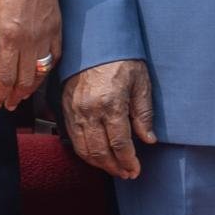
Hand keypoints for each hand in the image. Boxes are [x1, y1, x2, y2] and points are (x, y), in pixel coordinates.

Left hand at [0, 0, 61, 110]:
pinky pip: (54, 58)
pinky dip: (45, 71)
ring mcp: (47, 36)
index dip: (0, 94)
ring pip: (41, 73)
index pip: (6, 77)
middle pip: (25, 80)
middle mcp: (30, 41)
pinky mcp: (58, 29)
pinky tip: (38, 75)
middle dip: (15, 96)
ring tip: (21, 96)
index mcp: (10, 37)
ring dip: (31, 88)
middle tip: (7, 105)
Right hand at [63, 58, 154, 179]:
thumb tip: (148, 139)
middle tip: (127, 174)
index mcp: (111, 103)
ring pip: (84, 149)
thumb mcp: (140, 81)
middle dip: (115, 167)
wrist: (93, 40)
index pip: (120, 143)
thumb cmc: (120, 58)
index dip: (128, 161)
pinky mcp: (66, 108)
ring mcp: (75, 110)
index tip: (136, 170)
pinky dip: (85, 152)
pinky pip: (73, 138)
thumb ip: (143, 113)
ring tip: (113, 168)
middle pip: (100, 151)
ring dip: (99, 163)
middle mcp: (90, 110)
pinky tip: (96, 156)